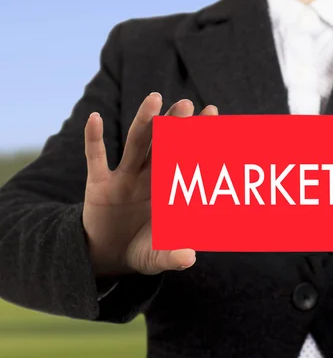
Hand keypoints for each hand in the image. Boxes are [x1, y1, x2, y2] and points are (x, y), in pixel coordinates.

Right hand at [83, 92, 217, 275]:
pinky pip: (96, 159)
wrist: (111, 256)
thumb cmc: (144, 250)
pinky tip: (95, 118)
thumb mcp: (158, 257)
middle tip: (188, 104)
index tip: (213, 113)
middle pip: (165, 146)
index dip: (200, 139)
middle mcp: (150, 178)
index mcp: (170, 190)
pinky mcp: (99, 185)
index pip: (188, 160)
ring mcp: (125, 178)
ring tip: (154, 99)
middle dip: (176, 126)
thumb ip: (173, 257)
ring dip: (143, 122)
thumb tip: (189, 258)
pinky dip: (94, 139)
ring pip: (136, 145)